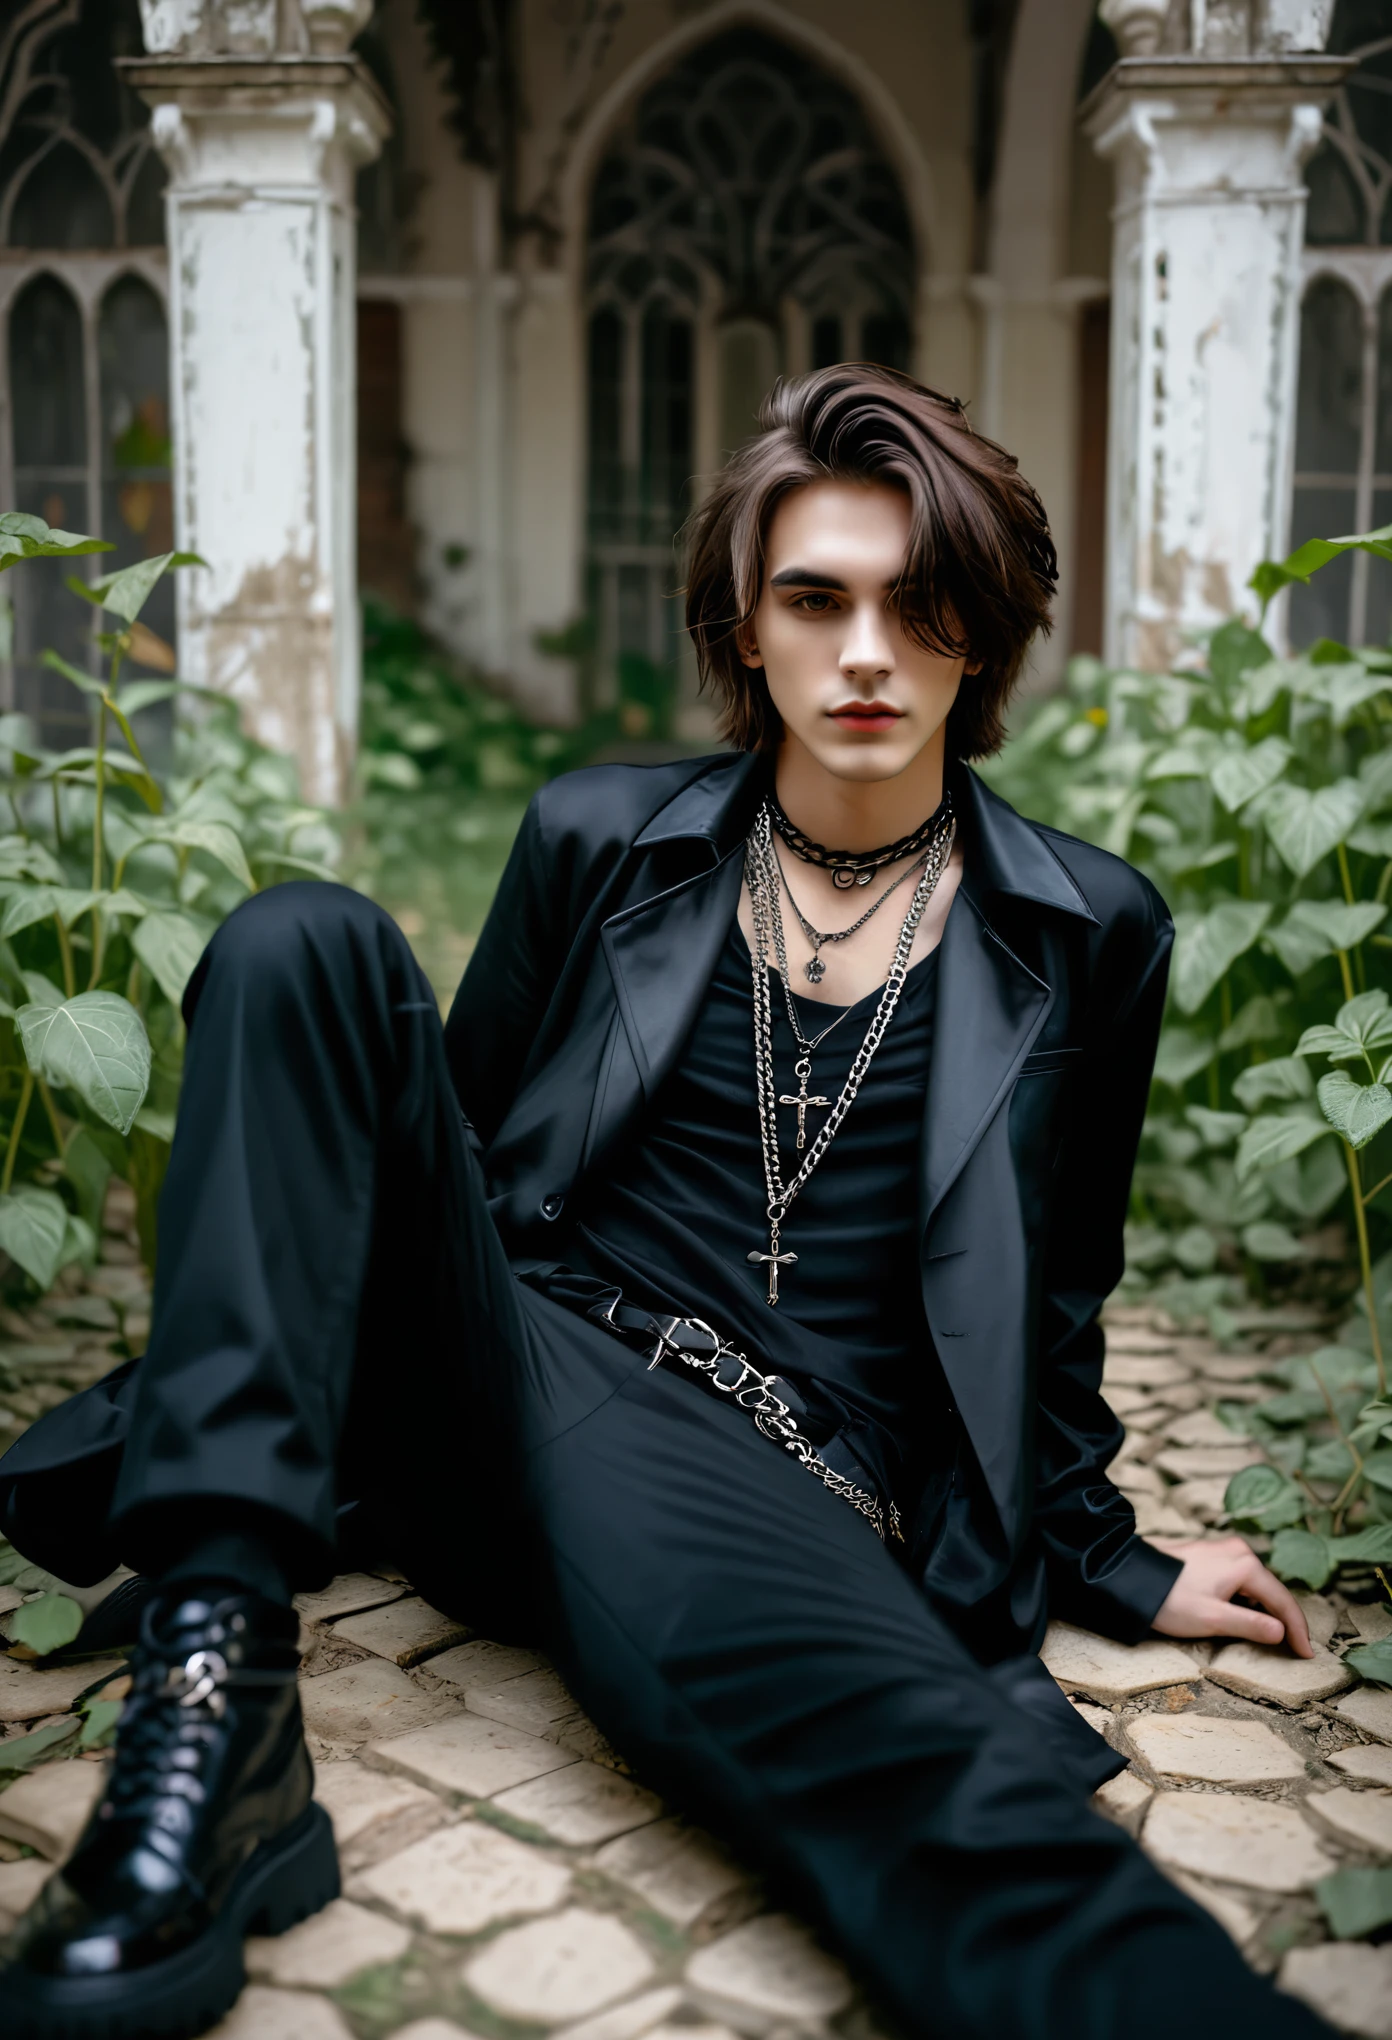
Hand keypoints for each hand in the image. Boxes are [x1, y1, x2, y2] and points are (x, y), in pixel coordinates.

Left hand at [1150, 1535, 1312, 1656]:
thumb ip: (1250, 1625)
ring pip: (1258, 1586)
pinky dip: (1251, 1601)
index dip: (1298, 1631)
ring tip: (1278, 1638)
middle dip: (1286, 1620)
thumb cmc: (1170, 1599)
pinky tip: (1250, 1617)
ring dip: (1269, 1611)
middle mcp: (1239, 1551)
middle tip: (1297, 1649)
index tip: (1308, 1655)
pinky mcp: (1212, 1556)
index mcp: (1245, 1564)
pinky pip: (1242, 1581)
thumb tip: (1282, 1632)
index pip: (1283, 1601)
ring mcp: (1225, 1550)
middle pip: (1273, 1591)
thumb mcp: (1212, 1619)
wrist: (1130, 1575)